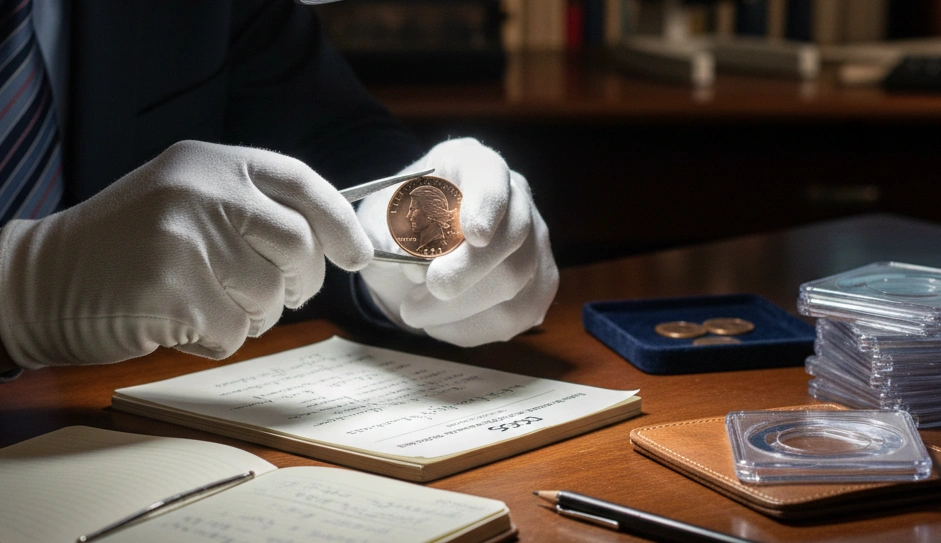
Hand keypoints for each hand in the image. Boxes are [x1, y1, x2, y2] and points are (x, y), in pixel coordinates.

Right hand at [0, 140, 371, 367]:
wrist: (40, 278)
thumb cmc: (126, 245)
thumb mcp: (186, 199)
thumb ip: (250, 209)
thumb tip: (332, 244)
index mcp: (210, 162)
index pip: (300, 182)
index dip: (340, 221)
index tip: (358, 255)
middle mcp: (202, 191)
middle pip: (299, 246)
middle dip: (302, 281)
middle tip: (280, 294)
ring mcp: (186, 239)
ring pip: (270, 296)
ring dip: (251, 314)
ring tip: (204, 301)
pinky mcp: (173, 292)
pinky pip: (234, 333)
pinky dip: (215, 338)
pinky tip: (178, 321)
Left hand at [357, 138, 558, 346]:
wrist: (408, 258)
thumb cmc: (394, 231)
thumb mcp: (376, 221)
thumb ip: (389, 236)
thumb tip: (416, 265)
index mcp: (469, 164)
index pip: (490, 175)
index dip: (487, 203)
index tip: (473, 234)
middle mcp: (513, 197)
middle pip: (513, 234)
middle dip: (471, 269)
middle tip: (434, 288)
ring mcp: (533, 240)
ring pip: (518, 280)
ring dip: (462, 306)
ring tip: (415, 310)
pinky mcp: (538, 283)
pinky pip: (518, 313)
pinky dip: (473, 326)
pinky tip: (441, 321)